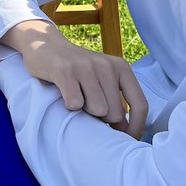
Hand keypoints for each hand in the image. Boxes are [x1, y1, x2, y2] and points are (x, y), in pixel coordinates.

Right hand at [3, 20, 148, 137]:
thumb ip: (116, 101)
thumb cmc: (77, 70)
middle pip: (115, 114)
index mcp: (121, 68)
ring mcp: (86, 67)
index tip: (125, 140)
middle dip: (101, 118)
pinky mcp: (65, 71)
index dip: (135, 128)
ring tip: (76, 96)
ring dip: (84, 111)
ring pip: (97, 110)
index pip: (140, 105)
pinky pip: (75, 104)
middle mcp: (107, 66)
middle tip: (87, 105)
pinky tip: (64, 93)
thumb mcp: (102, 79)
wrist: (45, 45)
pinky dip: (69, 106)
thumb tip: (127, 132)